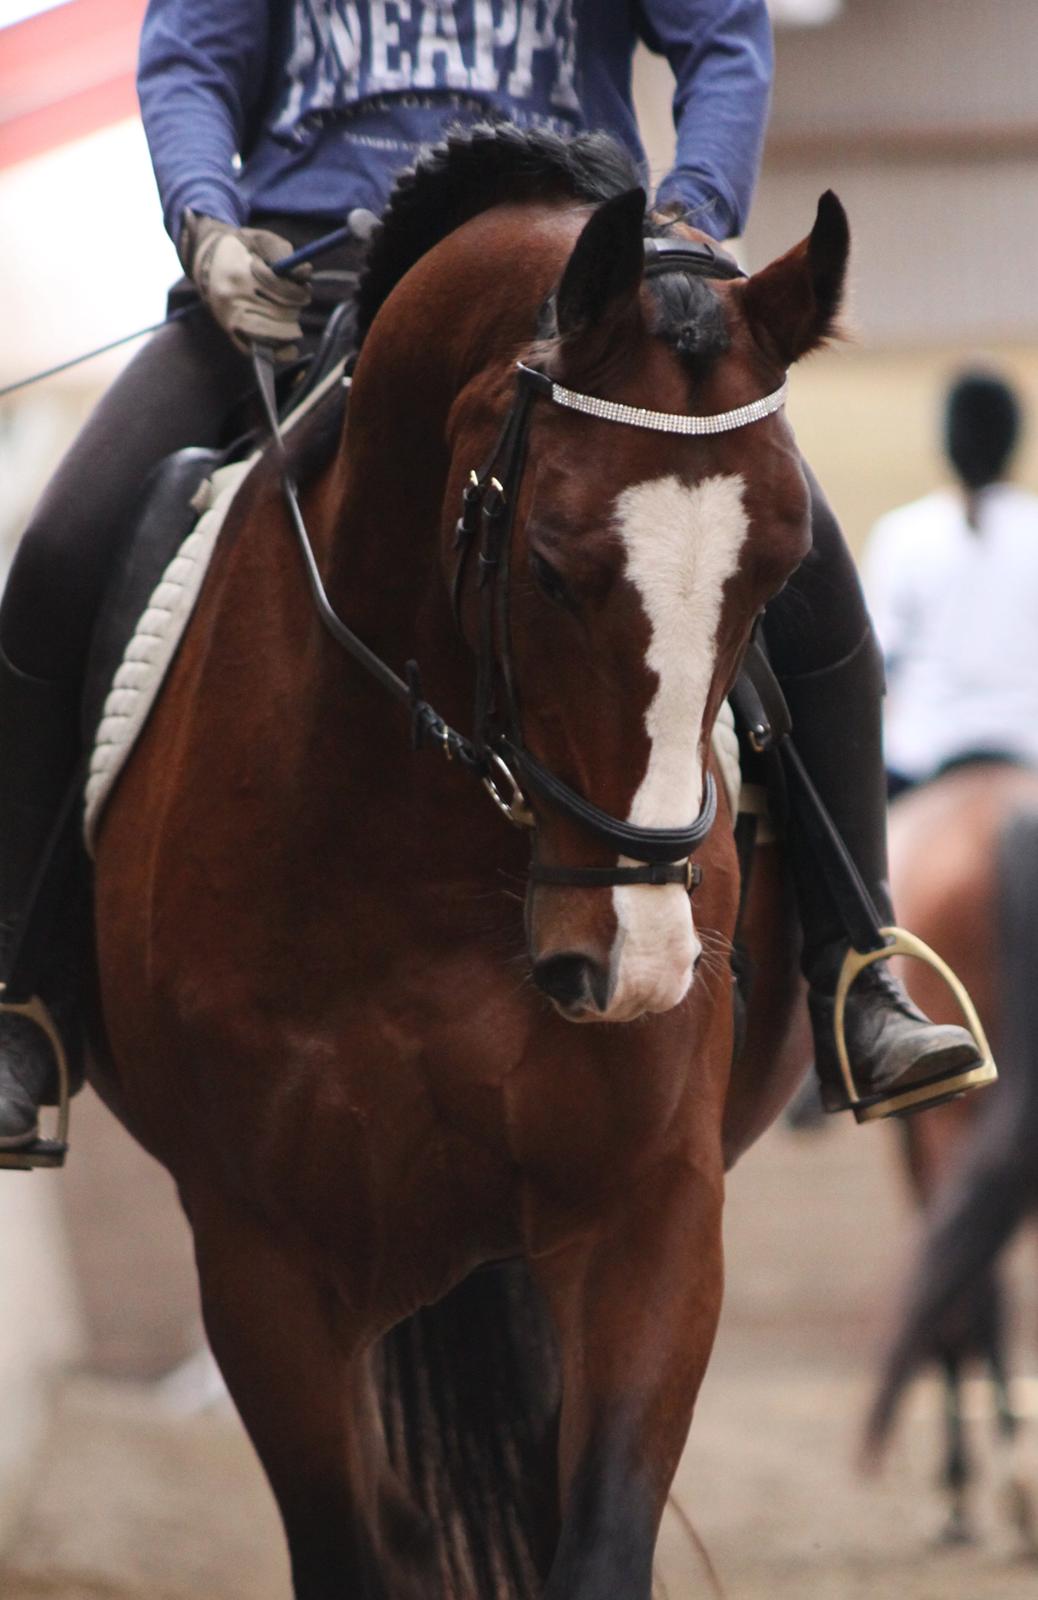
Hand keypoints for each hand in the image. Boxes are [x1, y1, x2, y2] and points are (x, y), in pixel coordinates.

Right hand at [180, 212, 311, 360]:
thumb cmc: (240, 248)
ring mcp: (229, 318)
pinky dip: (277, 352)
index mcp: (240, 273)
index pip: (280, 291)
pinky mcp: (230, 333)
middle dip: (295, 310)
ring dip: (289, 328)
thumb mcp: (262, 239)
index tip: (304, 290)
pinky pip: (257, 350)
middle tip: (297, 303)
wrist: (207, 260)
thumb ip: (284, 253)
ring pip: (271, 334)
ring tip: (290, 317)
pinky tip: (290, 348)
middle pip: (278, 314)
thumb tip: (305, 273)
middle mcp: (232, 299)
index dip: (299, 293)